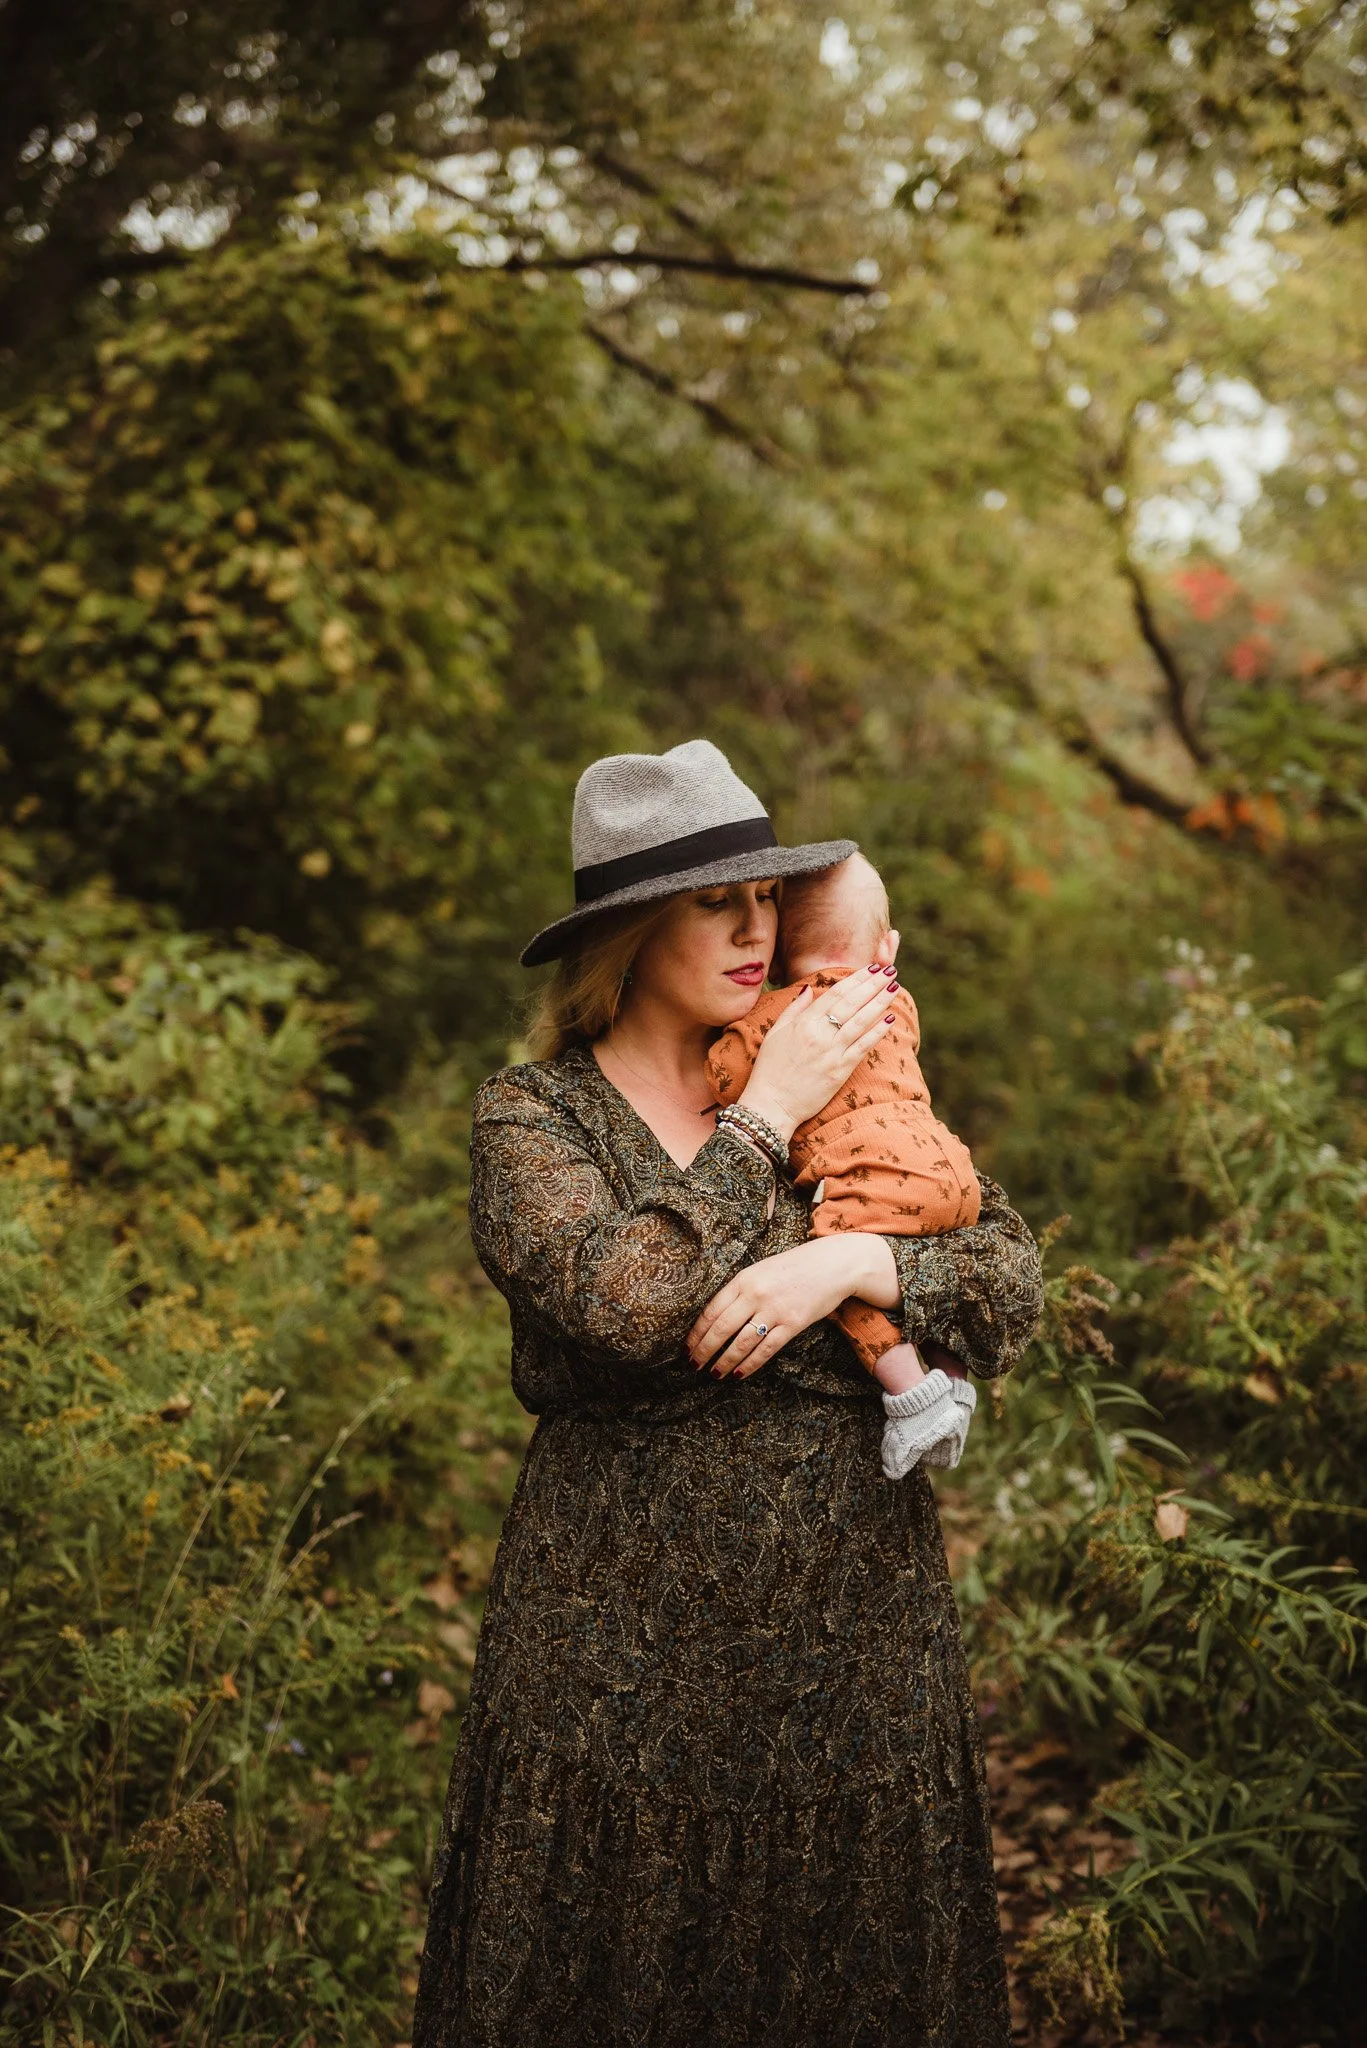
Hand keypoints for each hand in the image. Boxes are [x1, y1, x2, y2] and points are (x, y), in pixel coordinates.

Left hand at [687, 1235, 898, 1379]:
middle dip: (704, 1350)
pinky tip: (738, 1374)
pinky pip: (766, 1350)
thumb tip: (715, 1318)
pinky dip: (749, 1365)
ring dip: (724, 1362)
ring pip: (741, 1343)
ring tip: (713, 1374)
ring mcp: (775, 1310)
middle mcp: (756, 1294)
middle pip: (721, 1328)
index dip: (697, 1332)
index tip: (686, 1347)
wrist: (833, 1264)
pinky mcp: (793, 1324)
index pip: (711, 1310)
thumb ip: (740, 1290)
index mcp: (744, 1279)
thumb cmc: (794, 1267)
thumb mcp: (761, 1270)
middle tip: (693, 1366)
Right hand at [740, 966, 898, 1137]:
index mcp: (803, 1023)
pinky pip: (863, 1047)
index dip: (856, 979)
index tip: (872, 968)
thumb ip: (794, 1010)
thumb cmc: (769, 1070)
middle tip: (890, 970)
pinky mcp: (840, 1071)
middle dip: (873, 984)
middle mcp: (819, 1034)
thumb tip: (808, 989)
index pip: (835, 993)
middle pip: (852, 1002)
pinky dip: (877, 1032)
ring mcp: (831, 1052)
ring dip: (879, 1002)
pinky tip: (890, 1019)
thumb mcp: (775, 1034)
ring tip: (894, 988)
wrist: (771, 1105)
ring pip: (861, 1021)